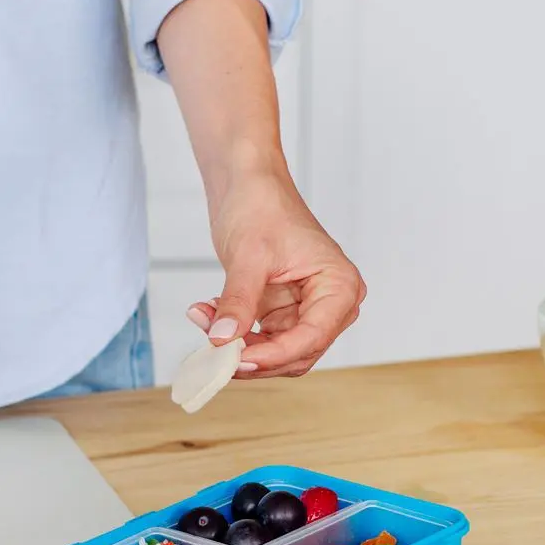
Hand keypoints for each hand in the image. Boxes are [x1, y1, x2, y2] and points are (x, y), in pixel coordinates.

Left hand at [187, 170, 365, 377]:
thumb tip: (223, 340)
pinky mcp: (282, 311)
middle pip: (298, 354)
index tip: (238, 359)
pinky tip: (208, 313)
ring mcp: (306, 310)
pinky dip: (233, 333)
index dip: (275, 354)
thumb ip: (238, 302)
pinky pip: (260, 338)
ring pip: (277, 352)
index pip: (313, 337)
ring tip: (205, 319)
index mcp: (339, 286)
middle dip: (255, 355)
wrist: (247, 185)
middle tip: (216, 349)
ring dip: (239, 345)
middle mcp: (331, 304)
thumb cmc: (262, 206)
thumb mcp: (249, 257)